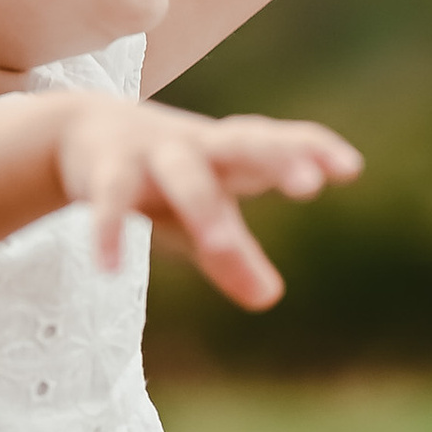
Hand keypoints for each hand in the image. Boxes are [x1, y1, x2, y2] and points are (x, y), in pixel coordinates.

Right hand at [53, 98, 362, 310]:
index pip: (276, 141)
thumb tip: (270, 299)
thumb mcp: (197, 217)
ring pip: (183, 175)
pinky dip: (108, 231)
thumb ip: (231, 254)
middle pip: (242, 144)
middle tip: (309, 184)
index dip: (312, 149)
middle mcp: (197, 146)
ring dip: (203, 207)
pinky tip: (109, 268)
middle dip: (275, 160)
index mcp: (227, 152)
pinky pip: (111, 200)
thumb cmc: (161, 177)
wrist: (80, 132)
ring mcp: (150, 153)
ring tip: (222, 246)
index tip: (350, 169)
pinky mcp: (106, 170)